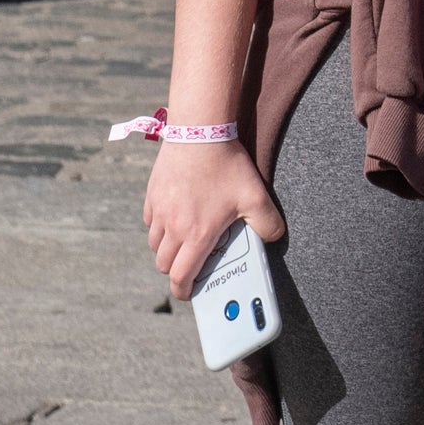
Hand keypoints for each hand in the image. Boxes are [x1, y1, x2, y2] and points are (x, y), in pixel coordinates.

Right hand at [145, 140, 285, 299]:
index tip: (189, 292)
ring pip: (155, 244)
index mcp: (197, 234)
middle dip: (176, 270)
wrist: (200, 131)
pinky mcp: (151, 195)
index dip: (184, 290)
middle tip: (192, 264)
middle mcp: (172, 227)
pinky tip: (175, 215)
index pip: (181, 276)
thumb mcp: (257, 197)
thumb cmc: (227, 166)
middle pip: (164, 264)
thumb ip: (269, 224)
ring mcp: (158, 211)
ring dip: (167, 249)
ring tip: (185, 240)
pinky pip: (150, 221)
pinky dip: (159, 226)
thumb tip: (274, 238)